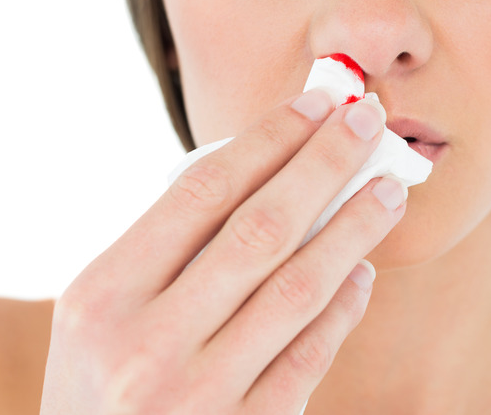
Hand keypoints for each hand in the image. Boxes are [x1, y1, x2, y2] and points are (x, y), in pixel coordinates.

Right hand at [39, 88, 406, 413]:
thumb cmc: (102, 381)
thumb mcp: (105, 313)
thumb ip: (169, 252)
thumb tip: (265, 178)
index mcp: (103, 297)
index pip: (201, 194)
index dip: (268, 140)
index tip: (316, 104)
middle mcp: (147, 345)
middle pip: (260, 229)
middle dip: (323, 164)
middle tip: (368, 121)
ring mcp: (199, 394)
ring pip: (297, 288)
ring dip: (353, 229)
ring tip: (387, 190)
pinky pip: (310, 356)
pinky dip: (343, 306)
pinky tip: (363, 271)